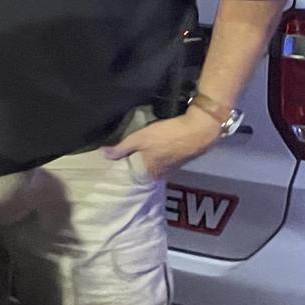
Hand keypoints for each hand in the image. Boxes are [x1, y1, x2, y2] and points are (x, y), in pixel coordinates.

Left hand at [103, 114, 223, 178]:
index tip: (114, 162)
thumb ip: (122, 148)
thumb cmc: (168, 135)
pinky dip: (157, 152)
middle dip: (134, 162)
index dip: (123, 168)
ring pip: (154, 163)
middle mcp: (162, 174)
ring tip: (136, 147)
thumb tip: (104, 154)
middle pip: (143, 169)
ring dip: (147, 156)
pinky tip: (154, 144)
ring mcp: (173, 166)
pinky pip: (163, 157)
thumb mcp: (140, 139)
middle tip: (123, 152)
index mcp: (151, 173)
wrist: (200, 129)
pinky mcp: (181, 157)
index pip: (132, 175)